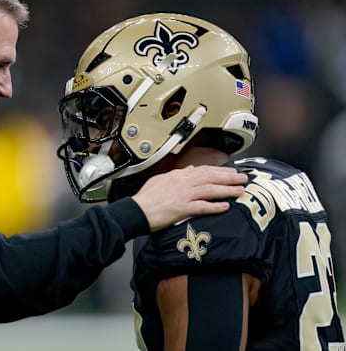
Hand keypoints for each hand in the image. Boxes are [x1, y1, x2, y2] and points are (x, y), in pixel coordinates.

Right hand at [132, 165, 246, 231]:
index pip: (203, 170)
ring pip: (209, 190)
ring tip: (240, 191)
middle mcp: (182, 183)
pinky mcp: (181, 209)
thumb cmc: (145, 198)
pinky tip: (225, 207)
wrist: (136, 210)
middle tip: (243, 178)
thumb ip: (176, 174)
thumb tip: (190, 169)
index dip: (219, 171)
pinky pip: (201, 207)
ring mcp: (183, 195)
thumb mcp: (159, 180)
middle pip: (210, 177)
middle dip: (228, 177)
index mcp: (177, 176)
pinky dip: (214, 207)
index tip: (231, 172)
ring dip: (226, 190)